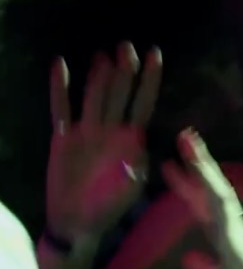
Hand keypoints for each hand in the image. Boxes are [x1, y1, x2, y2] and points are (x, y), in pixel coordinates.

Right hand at [45, 42, 161, 241]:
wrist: (77, 222)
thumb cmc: (108, 208)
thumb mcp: (128, 192)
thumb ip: (132, 173)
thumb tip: (135, 155)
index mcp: (131, 141)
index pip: (143, 103)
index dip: (150, 79)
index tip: (156, 55)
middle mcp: (110, 131)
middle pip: (119, 94)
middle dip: (125, 71)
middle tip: (128, 45)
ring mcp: (87, 132)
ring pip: (94, 97)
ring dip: (98, 76)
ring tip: (103, 53)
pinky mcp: (63, 138)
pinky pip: (61, 108)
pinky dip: (59, 87)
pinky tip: (59, 65)